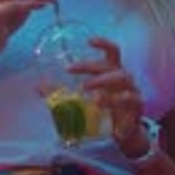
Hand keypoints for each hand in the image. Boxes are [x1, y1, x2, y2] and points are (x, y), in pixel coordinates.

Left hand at [70, 36, 144, 156]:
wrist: (125, 133)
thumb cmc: (105, 110)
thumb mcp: (83, 100)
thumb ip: (61, 93)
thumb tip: (37, 87)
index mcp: (113, 72)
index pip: (112, 51)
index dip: (103, 43)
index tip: (88, 41)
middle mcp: (124, 78)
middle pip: (110, 65)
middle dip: (90, 66)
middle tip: (71, 70)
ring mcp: (133, 90)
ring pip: (122, 78)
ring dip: (102, 82)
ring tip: (87, 91)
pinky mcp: (137, 106)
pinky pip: (129, 99)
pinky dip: (114, 101)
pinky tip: (100, 105)